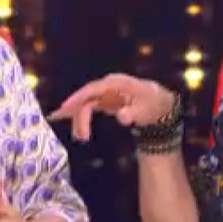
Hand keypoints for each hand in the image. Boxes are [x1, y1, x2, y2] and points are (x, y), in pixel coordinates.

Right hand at [48, 73, 174, 140]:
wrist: (158, 103)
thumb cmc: (151, 104)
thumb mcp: (145, 110)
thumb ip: (133, 113)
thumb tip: (122, 116)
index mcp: (115, 83)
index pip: (92, 89)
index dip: (78, 98)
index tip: (64, 108)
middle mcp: (107, 85)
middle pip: (86, 98)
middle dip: (77, 114)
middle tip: (78, 134)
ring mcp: (104, 92)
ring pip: (86, 104)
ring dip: (80, 120)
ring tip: (82, 138)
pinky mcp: (104, 100)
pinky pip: (89, 108)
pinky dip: (82, 118)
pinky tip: (78, 130)